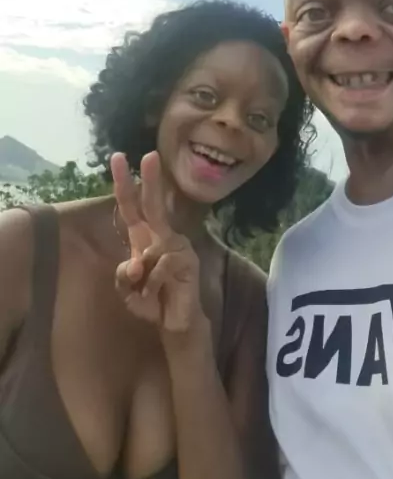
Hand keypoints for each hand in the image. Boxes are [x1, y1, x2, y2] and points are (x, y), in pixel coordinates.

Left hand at [111, 151, 206, 340]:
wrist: (176, 323)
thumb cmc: (150, 300)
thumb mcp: (127, 289)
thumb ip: (123, 276)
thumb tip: (134, 265)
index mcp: (144, 237)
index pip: (131, 207)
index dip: (123, 183)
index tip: (118, 157)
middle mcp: (162, 235)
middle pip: (153, 205)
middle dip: (151, 180)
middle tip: (149, 155)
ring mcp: (178, 246)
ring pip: (151, 249)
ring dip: (142, 276)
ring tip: (147, 292)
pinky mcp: (188, 261)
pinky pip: (161, 267)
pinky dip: (154, 284)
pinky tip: (159, 294)